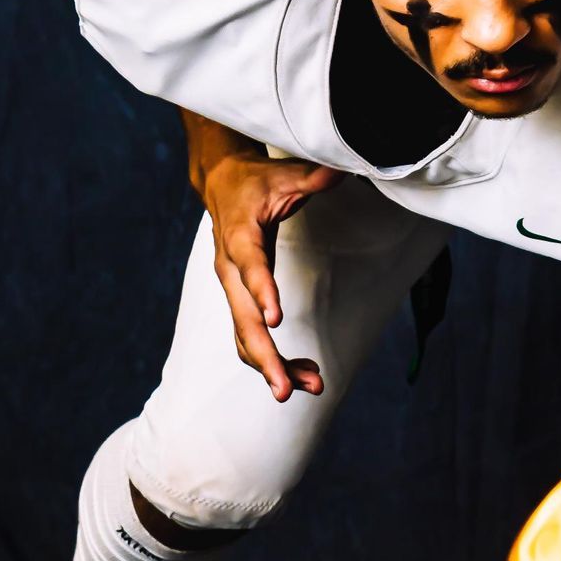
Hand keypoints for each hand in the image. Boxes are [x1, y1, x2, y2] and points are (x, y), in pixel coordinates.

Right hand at [200, 151, 340, 399]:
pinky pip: (252, 339)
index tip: (277, 320)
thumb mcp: (284, 174)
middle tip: (285, 390)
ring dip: (274, 367)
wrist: (221, 186)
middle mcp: (230, 270)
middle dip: (265, 357)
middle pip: (244, 320)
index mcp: (239, 237)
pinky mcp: (241, 302)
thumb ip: (312, 177)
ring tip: (313, 386)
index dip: (262, 291)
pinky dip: (275, 360)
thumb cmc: (256, 183)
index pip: (249, 266)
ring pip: (246, 338)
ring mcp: (233, 291)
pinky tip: (306, 375)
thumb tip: (339, 170)